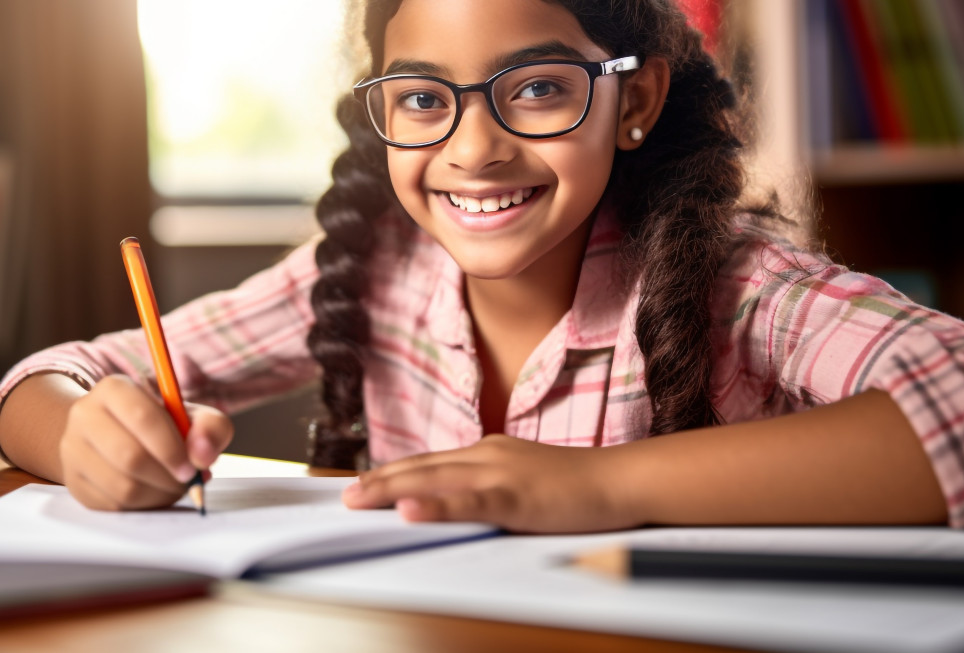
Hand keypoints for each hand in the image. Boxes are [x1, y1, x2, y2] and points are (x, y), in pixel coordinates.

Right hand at [58, 375, 233, 510]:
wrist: (116, 433)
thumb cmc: (161, 424)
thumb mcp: (191, 415)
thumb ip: (210, 427)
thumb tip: (203, 455)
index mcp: (114, 388)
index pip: (143, 418)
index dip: (172, 448)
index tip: (192, 468)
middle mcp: (84, 415)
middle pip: (130, 457)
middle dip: (167, 477)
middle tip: (187, 482)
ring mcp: (73, 450)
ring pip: (122, 487)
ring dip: (158, 495)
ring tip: (174, 488)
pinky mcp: (73, 481)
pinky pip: (112, 505)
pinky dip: (142, 506)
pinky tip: (154, 494)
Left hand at [341, 434, 637, 532]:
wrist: (618, 480)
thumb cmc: (575, 484)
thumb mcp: (523, 479)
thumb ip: (489, 486)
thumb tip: (455, 498)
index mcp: (488, 452)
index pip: (430, 462)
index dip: (394, 473)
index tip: (362, 483)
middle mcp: (487, 456)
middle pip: (423, 467)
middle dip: (381, 481)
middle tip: (345, 495)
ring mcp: (501, 474)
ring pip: (436, 480)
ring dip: (394, 490)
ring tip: (360, 499)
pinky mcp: (517, 497)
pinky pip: (470, 503)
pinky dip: (438, 506)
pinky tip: (412, 510)